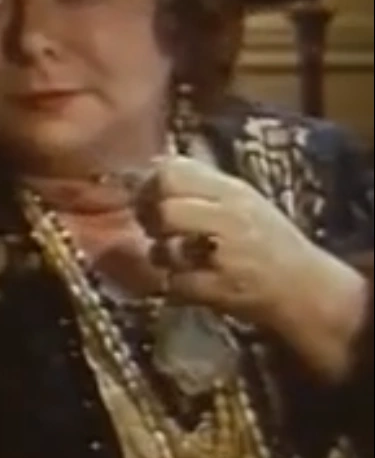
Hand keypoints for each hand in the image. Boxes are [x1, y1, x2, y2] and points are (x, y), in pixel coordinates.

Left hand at [139, 155, 367, 382]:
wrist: (308, 289)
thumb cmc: (267, 241)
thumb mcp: (240, 201)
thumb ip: (199, 185)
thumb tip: (151, 168)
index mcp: (232, 190)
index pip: (172, 172)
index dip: (149, 188)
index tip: (149, 201)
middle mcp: (230, 217)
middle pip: (165, 210)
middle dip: (151, 223)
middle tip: (156, 233)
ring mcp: (227, 255)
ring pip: (164, 250)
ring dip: (161, 258)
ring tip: (177, 260)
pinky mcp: (222, 289)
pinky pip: (175, 283)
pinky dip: (175, 286)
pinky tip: (190, 283)